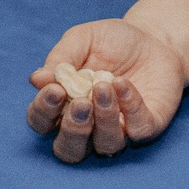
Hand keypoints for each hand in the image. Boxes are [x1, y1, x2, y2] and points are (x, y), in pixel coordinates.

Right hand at [24, 18, 185, 160]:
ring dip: (103, 119)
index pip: (42, 122)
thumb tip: (36, 79)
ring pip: (106, 145)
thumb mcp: (82, 39)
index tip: (55, 89)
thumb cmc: (111, 41)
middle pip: (69, 150)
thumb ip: (60, 58)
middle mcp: (88, 126)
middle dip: (72, 130)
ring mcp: (119, 130)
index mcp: (63, 106)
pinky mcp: (147, 127)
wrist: (153, 38)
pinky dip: (130, 108)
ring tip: (104, 87)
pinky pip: (138, 130)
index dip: (43, 111)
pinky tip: (123, 83)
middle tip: (81, 103)